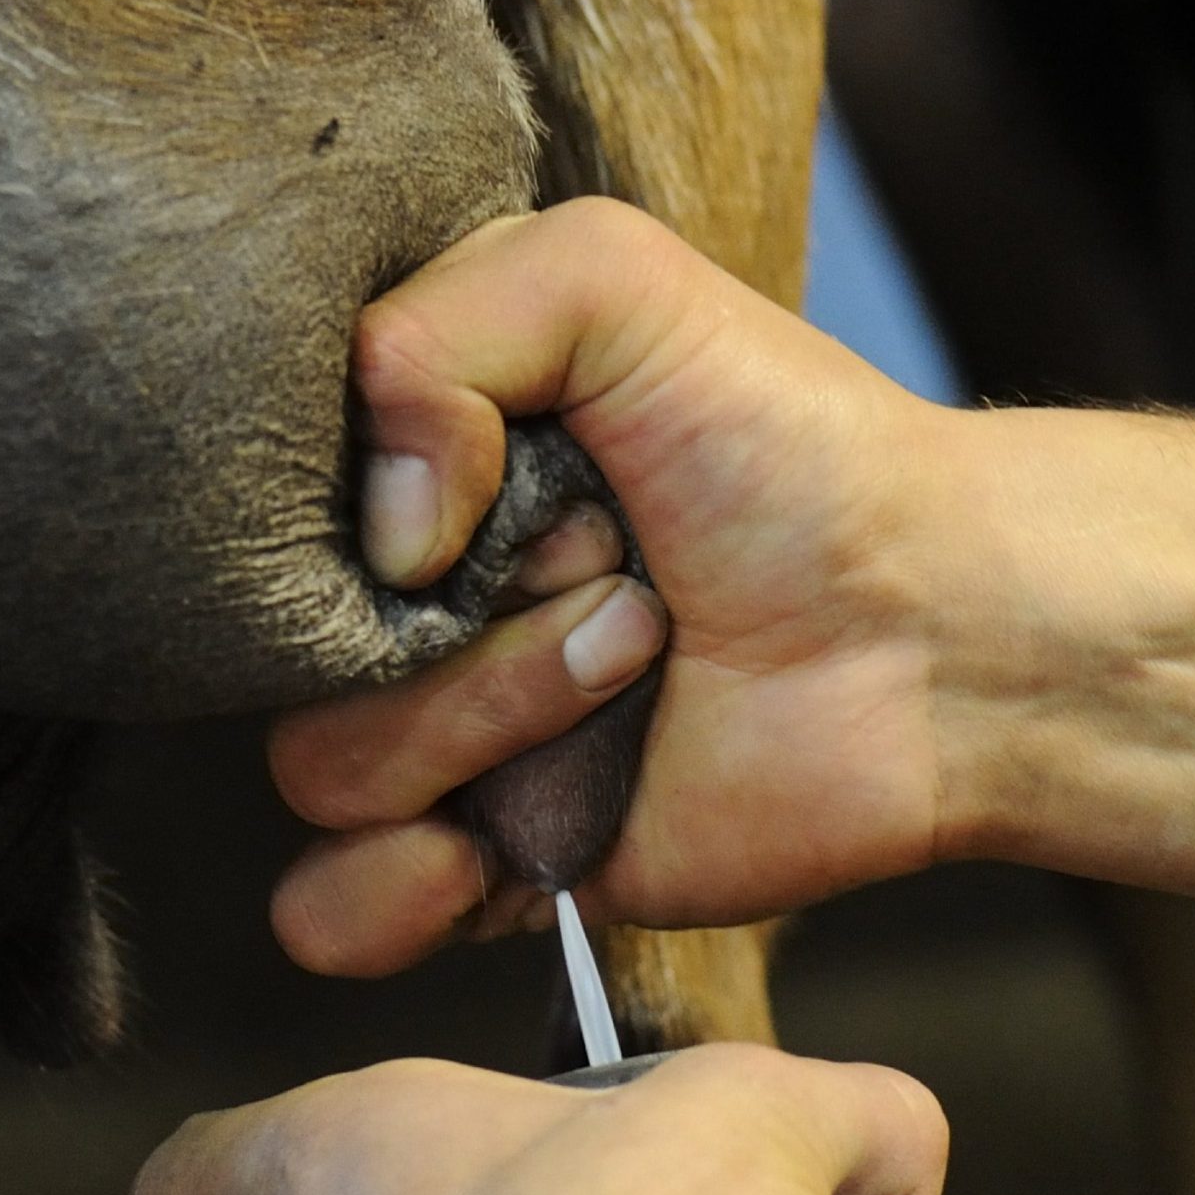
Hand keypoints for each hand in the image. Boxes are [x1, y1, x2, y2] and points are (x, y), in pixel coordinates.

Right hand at [269, 198, 972, 973]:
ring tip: (632, 670)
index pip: (254, 515)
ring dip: (478, 728)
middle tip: (617, 582)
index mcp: (414, 478)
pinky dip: (384, 894)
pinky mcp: (490, 868)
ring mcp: (446, 747)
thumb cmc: (791, 446)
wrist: (940, 627)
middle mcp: (411, 613)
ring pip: (318, 774)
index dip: (355, 509)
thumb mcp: (608, 280)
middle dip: (454, 628)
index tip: (486, 495)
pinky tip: (482, 854)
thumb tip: (374, 535)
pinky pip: (330, 913)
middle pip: (282, 655)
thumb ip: (428, 330)